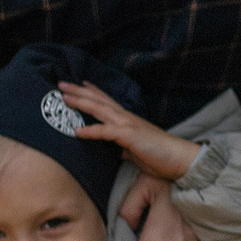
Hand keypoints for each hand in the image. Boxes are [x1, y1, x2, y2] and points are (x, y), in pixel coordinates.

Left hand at [60, 80, 203, 180]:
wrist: (179, 158)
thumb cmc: (160, 155)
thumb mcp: (137, 149)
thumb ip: (125, 147)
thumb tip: (118, 151)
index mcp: (128, 119)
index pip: (107, 101)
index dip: (93, 91)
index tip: (80, 83)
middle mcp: (126, 117)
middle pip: (98, 100)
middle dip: (79, 91)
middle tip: (61, 83)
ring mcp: (127, 124)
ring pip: (99, 109)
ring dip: (80, 102)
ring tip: (63, 97)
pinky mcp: (128, 136)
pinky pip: (105, 132)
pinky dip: (90, 130)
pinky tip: (76, 131)